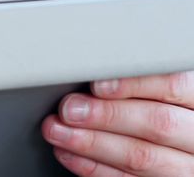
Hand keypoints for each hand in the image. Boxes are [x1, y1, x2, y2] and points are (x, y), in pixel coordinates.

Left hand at [42, 71, 193, 175]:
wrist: (173, 147)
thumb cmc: (158, 106)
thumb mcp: (160, 89)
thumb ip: (138, 79)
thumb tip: (90, 71)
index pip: (175, 86)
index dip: (134, 85)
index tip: (98, 84)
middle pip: (158, 123)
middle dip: (107, 115)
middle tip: (69, 109)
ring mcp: (187, 167)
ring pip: (142, 156)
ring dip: (91, 144)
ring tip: (58, 131)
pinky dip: (93, 168)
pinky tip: (69, 154)